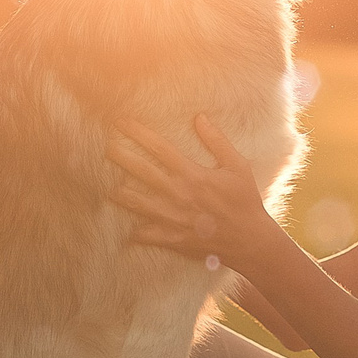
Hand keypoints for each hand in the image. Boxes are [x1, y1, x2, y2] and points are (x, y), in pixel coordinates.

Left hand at [107, 115, 285, 272]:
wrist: (249, 240)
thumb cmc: (245, 201)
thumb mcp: (237, 166)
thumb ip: (217, 141)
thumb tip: (200, 118)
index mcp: (192, 174)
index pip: (159, 148)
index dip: (138, 133)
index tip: (122, 123)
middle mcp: (178, 194)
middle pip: (141, 171)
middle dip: (121, 157)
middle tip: (107, 148)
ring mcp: (173, 217)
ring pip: (137, 203)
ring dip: (121, 194)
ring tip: (111, 188)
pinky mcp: (173, 238)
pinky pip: (146, 234)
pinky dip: (135, 232)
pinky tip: (129, 229)